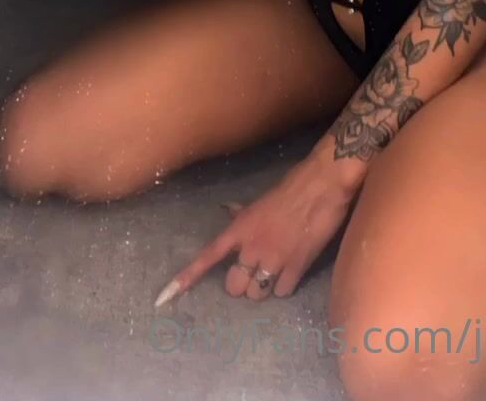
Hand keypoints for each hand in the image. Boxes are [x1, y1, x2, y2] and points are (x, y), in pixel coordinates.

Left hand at [161, 153, 358, 302]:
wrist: (322, 185)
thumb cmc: (290, 187)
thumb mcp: (259, 201)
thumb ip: (241, 214)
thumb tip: (227, 211)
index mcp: (239, 229)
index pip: (207, 258)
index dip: (184, 279)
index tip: (163, 299)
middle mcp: (252, 248)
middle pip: (234, 287)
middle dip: (242, 283)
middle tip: (253, 272)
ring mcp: (274, 259)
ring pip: (257, 294)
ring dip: (263, 287)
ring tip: (274, 272)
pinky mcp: (297, 267)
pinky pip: (282, 292)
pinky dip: (284, 287)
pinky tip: (290, 273)